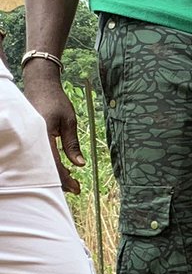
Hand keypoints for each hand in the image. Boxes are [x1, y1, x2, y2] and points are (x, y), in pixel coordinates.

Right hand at [23, 69, 83, 192]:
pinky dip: (50, 165)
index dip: (64, 179)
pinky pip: (40, 156)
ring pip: (41, 164)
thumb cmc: (56, 100)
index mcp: (42, 134)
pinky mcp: (31, 138)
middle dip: (60, 181)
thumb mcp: (69, 122)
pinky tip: (62, 168)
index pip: (53, 164)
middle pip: (45, 168)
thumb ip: (72, 144)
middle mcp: (33, 138)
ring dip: (55, 174)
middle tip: (75, 188)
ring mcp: (30, 138)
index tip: (77, 188)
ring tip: (71, 180)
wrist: (40, 84)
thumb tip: (80, 165)